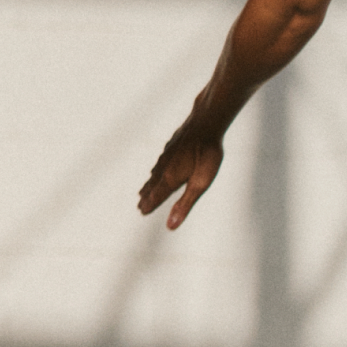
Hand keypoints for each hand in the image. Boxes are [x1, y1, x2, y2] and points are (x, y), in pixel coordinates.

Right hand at [137, 114, 225, 229]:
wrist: (206, 121)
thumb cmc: (207, 153)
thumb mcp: (201, 183)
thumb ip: (186, 204)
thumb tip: (171, 225)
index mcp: (170, 178)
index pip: (157, 196)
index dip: (150, 205)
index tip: (142, 212)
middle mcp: (164, 167)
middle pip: (153, 186)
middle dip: (147, 197)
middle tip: (139, 206)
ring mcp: (167, 155)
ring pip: (155, 173)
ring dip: (148, 184)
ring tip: (142, 191)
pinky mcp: (172, 145)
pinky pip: (160, 162)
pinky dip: (155, 170)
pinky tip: (156, 168)